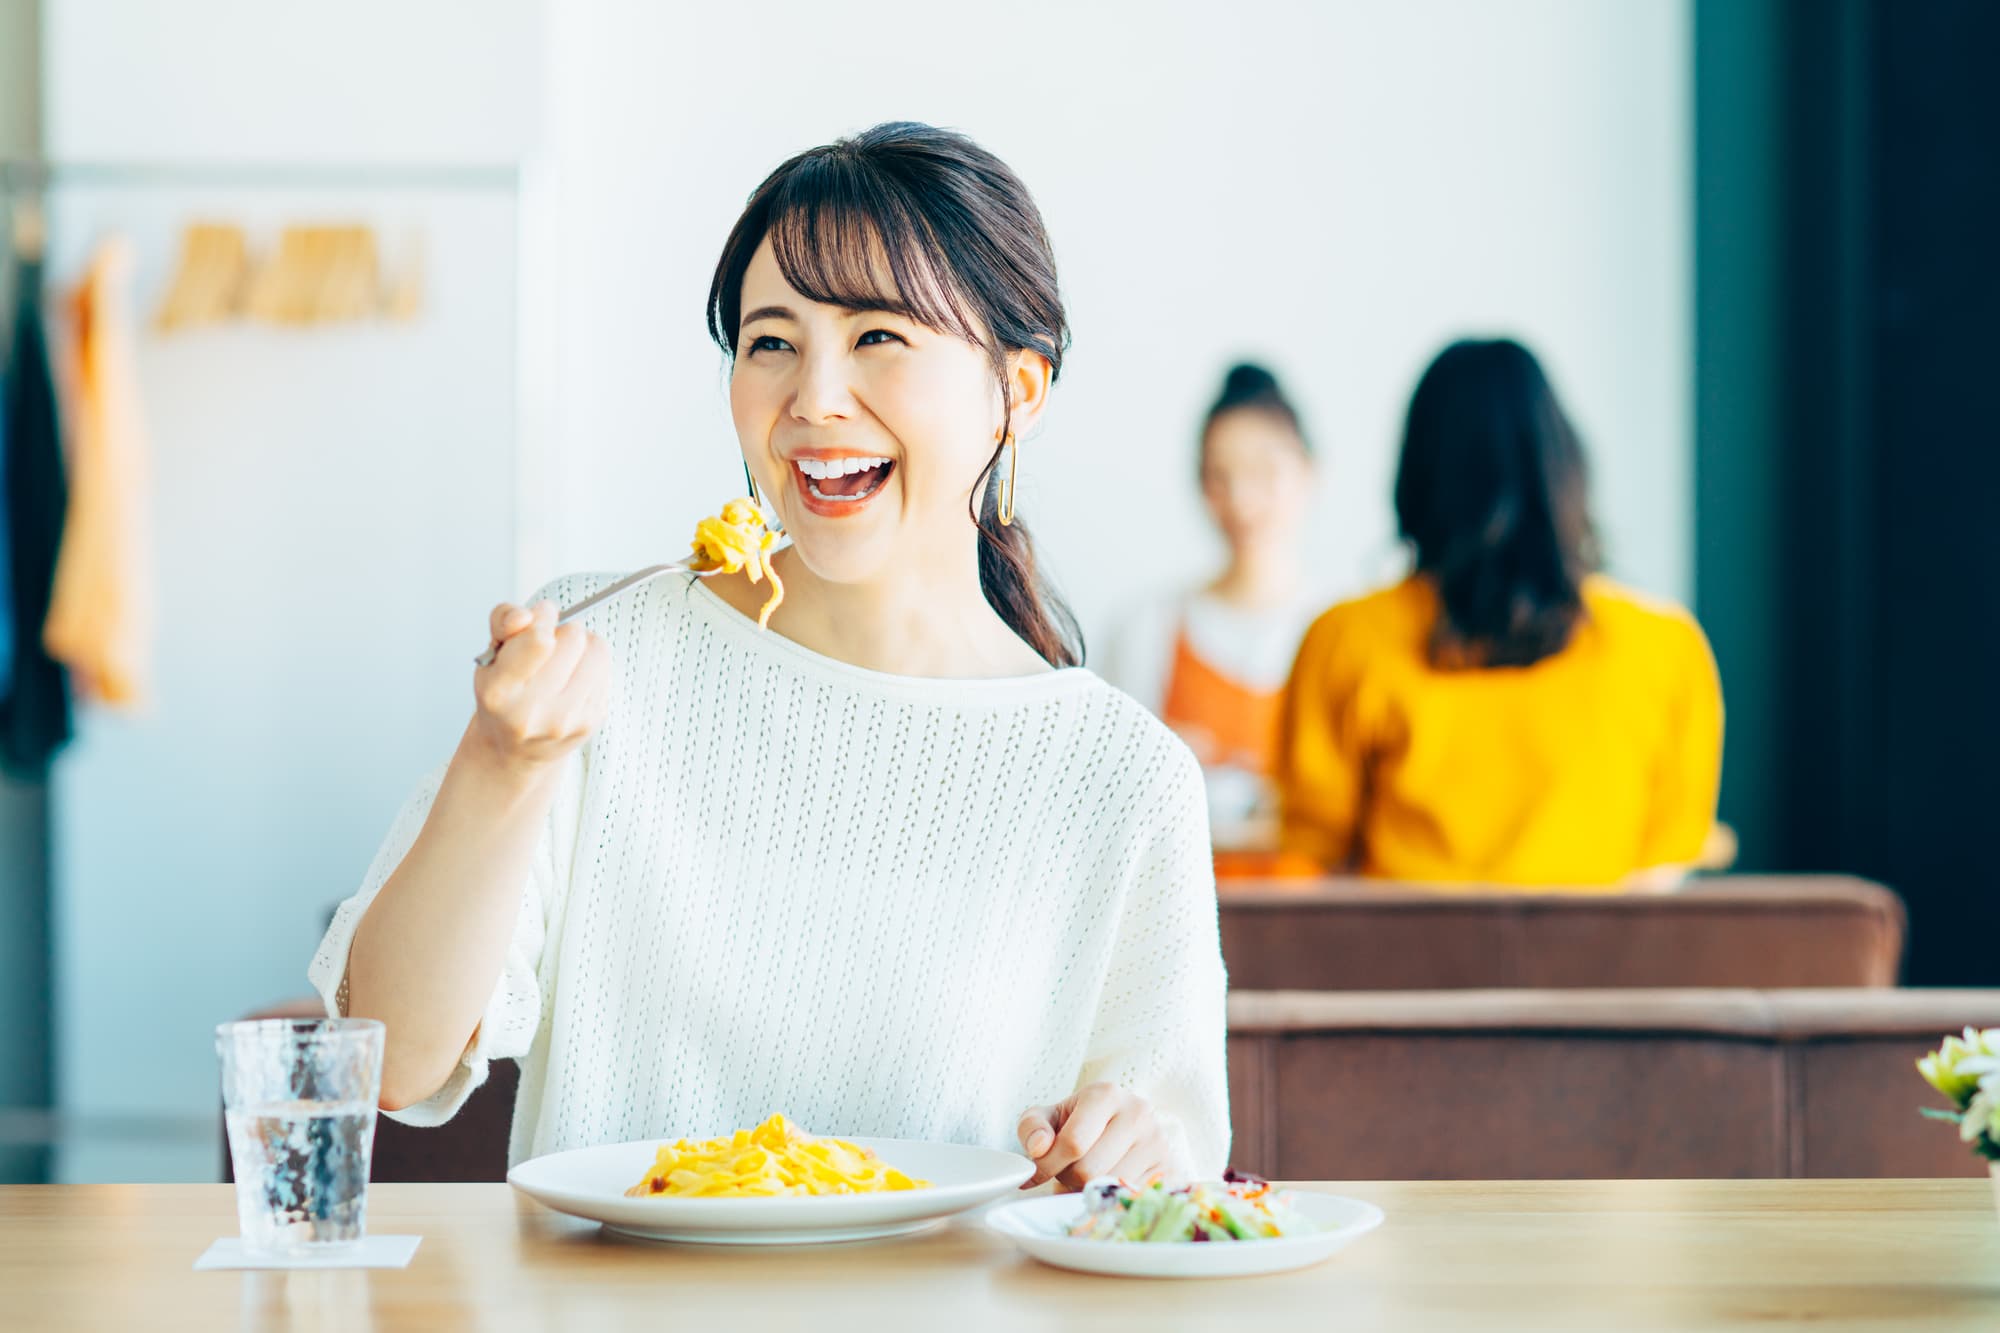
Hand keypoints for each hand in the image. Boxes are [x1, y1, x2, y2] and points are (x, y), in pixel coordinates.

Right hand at [469, 600, 610, 770]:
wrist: (517, 749)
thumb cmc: (504, 696)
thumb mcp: (489, 656)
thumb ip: (502, 621)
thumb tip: (526, 616)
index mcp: (500, 692)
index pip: (539, 641)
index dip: (543, 617)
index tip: (540, 616)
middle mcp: (533, 711)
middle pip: (573, 638)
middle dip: (562, 630)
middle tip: (550, 643)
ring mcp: (567, 719)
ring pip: (596, 650)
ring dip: (583, 644)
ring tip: (564, 658)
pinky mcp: (593, 720)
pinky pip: (606, 669)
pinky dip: (592, 664)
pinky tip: (574, 677)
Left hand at [1016, 1082, 1172, 1191]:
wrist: (1121, 1126)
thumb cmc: (1080, 1122)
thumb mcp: (1049, 1117)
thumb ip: (1032, 1128)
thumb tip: (1039, 1148)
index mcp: (1105, 1094)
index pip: (1073, 1143)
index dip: (1047, 1165)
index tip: (1036, 1173)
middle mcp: (1138, 1114)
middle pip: (1089, 1170)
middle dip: (1068, 1178)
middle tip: (1066, 1170)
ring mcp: (1158, 1143)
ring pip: (1108, 1188)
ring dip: (1087, 1190)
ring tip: (1087, 1175)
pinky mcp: (1170, 1170)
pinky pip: (1130, 1200)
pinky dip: (1110, 1199)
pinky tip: (1106, 1184)